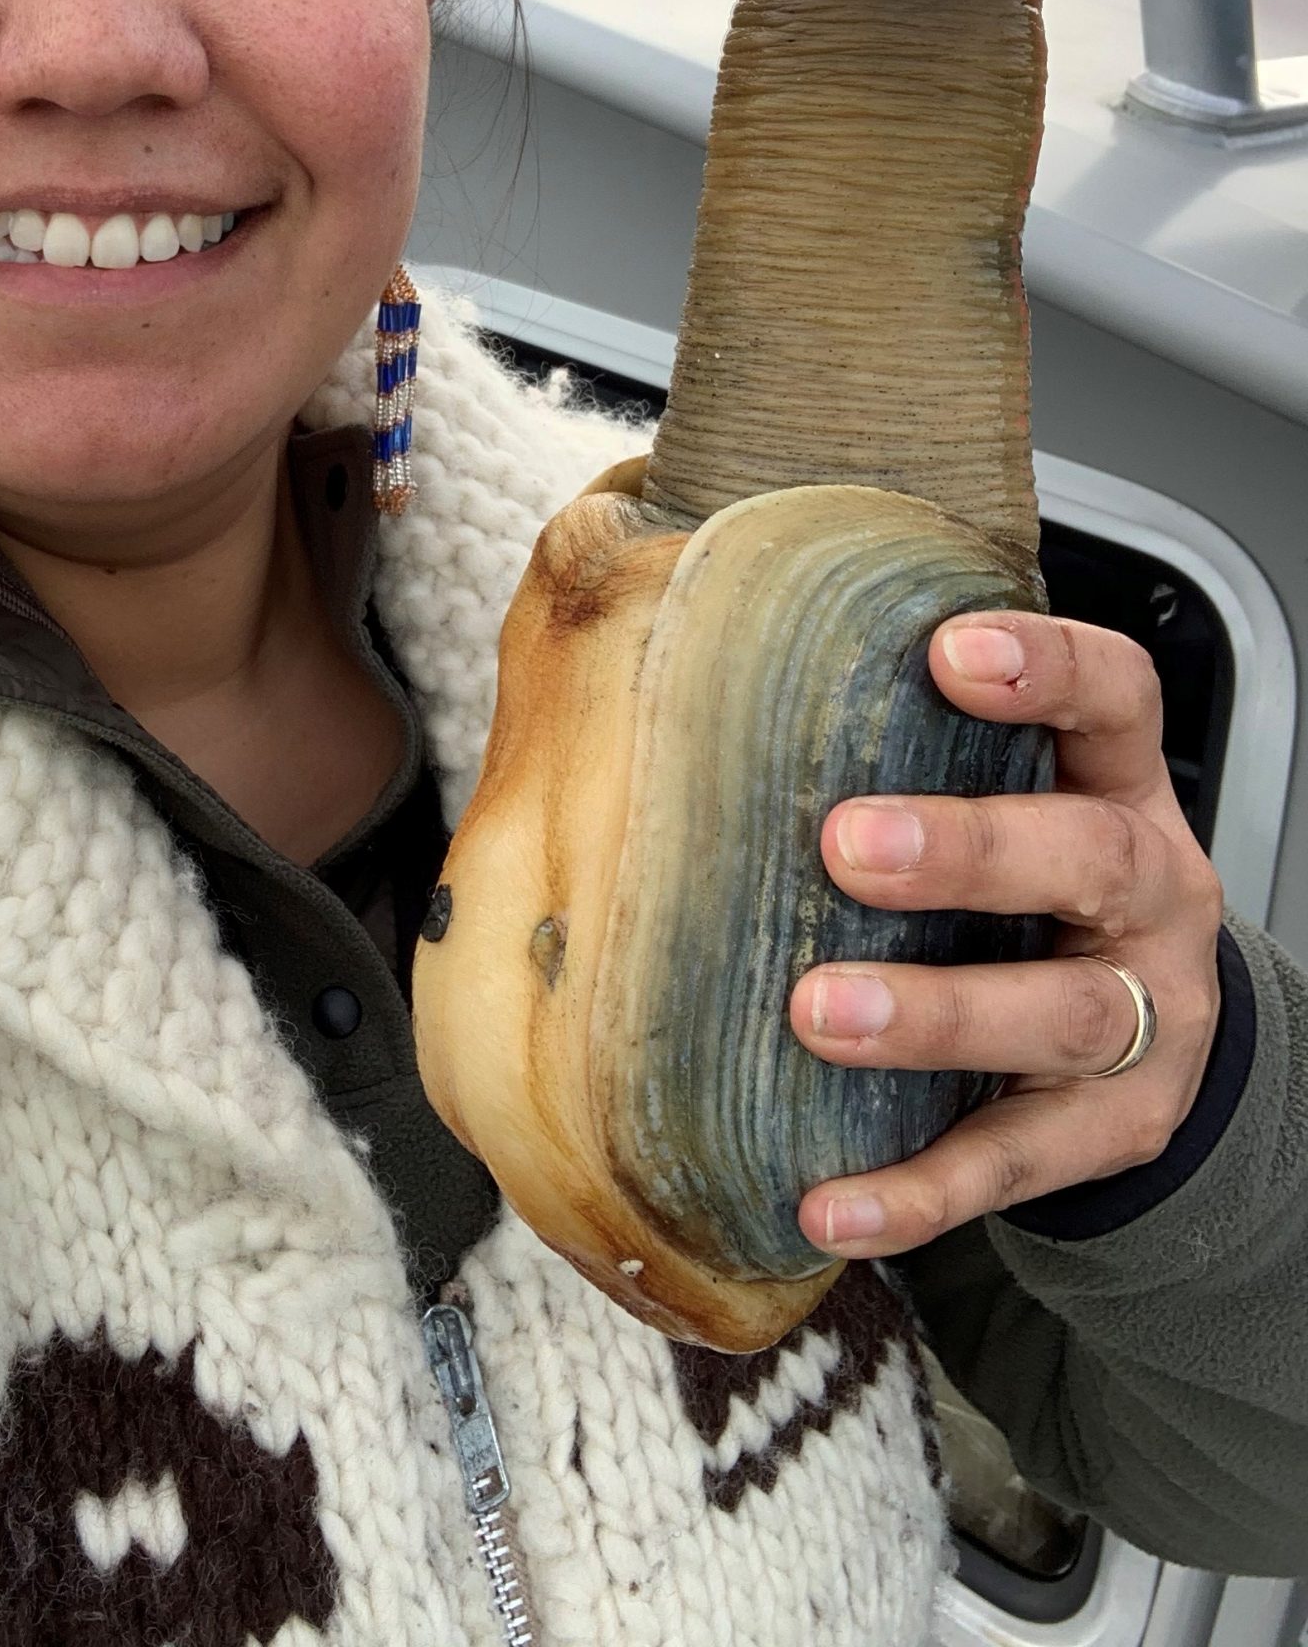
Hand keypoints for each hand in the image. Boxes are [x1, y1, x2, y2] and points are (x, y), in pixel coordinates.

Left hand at [788, 612, 1223, 1259]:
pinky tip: (830, 1204)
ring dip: (936, 1014)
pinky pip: (1013, 1164)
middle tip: (848, 844)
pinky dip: (919, 1191)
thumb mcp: (1012, 792)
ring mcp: (1147, 1020)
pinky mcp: (1111, 1134)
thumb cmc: (1030, 884)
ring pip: (1062, 1016)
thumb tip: (704, 655)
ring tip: (817, 1013)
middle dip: (971, 849)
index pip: (1114, 699)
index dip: (1048, 668)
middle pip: (1090, 858)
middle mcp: (1152, 894)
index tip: (951, 651)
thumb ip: (907, 735)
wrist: (1152, 1034)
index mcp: (1118, 785)